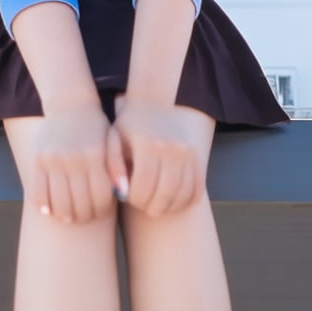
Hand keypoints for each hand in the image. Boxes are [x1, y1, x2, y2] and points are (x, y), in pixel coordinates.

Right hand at [33, 103, 128, 224]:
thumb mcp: (112, 141)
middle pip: (79, 203)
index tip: (100, 211)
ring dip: (65, 215)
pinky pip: (38, 192)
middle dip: (84, 216)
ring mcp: (52, 160)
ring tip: (70, 216)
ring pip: (59, 202)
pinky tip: (51, 210)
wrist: (69, 104)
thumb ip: (118, 166)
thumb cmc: (95, 127)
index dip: (101, 210)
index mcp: (94, 155)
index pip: (99, 196)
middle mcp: (73, 158)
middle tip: (86, 216)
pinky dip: (45, 206)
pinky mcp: (36, 160)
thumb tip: (123, 192)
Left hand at [113, 99, 206, 217]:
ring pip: (182, 196)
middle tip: (142, 203)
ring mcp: (188, 154)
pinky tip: (171, 201)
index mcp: (147, 145)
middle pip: (163, 195)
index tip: (128, 197)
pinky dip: (185, 201)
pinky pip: (196, 190)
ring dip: (168, 207)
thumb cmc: (131, 126)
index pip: (142, 188)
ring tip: (155, 204)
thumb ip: (113, 166)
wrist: (159, 103)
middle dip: (150, 206)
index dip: (133, 199)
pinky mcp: (199, 158)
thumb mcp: (114, 138)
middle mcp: (171, 149)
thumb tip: (121, 193)